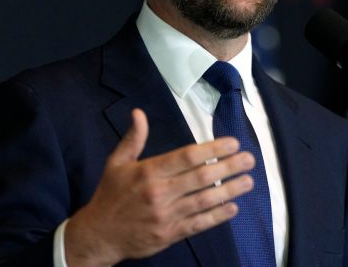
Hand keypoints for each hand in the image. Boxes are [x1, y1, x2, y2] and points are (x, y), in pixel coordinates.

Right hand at [64, 108, 254, 266]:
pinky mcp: (169, 235)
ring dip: (229, 190)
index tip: (232, 143)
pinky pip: (198, 225)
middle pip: (201, 178)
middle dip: (228, 167)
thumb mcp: (116, 163)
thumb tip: (139, 113)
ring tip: (249, 181)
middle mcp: (159, 193)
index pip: (186, 157)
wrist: (98, 235)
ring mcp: (166, 216)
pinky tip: (233, 207)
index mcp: (148, 172)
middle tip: (249, 159)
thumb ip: (133, 138)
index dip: (212, 150)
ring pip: (204, 201)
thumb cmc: (110, 195)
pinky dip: (217, 216)